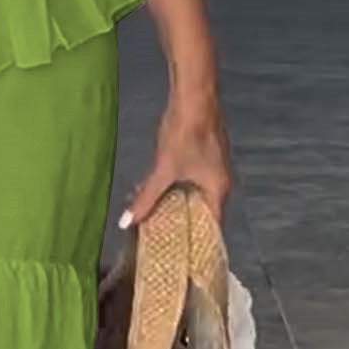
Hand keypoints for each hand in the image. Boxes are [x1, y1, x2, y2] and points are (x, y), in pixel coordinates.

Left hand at [122, 90, 231, 230]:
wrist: (195, 96)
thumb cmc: (185, 136)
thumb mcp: (163, 170)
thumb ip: (146, 198)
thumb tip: (126, 223)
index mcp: (218, 190)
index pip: (212, 227)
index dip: (196, 241)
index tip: (179, 253)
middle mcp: (222, 182)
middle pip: (202, 211)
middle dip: (180, 221)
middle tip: (160, 235)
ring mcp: (215, 167)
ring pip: (195, 194)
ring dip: (176, 203)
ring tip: (153, 214)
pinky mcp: (207, 154)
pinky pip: (193, 180)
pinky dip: (177, 187)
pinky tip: (157, 188)